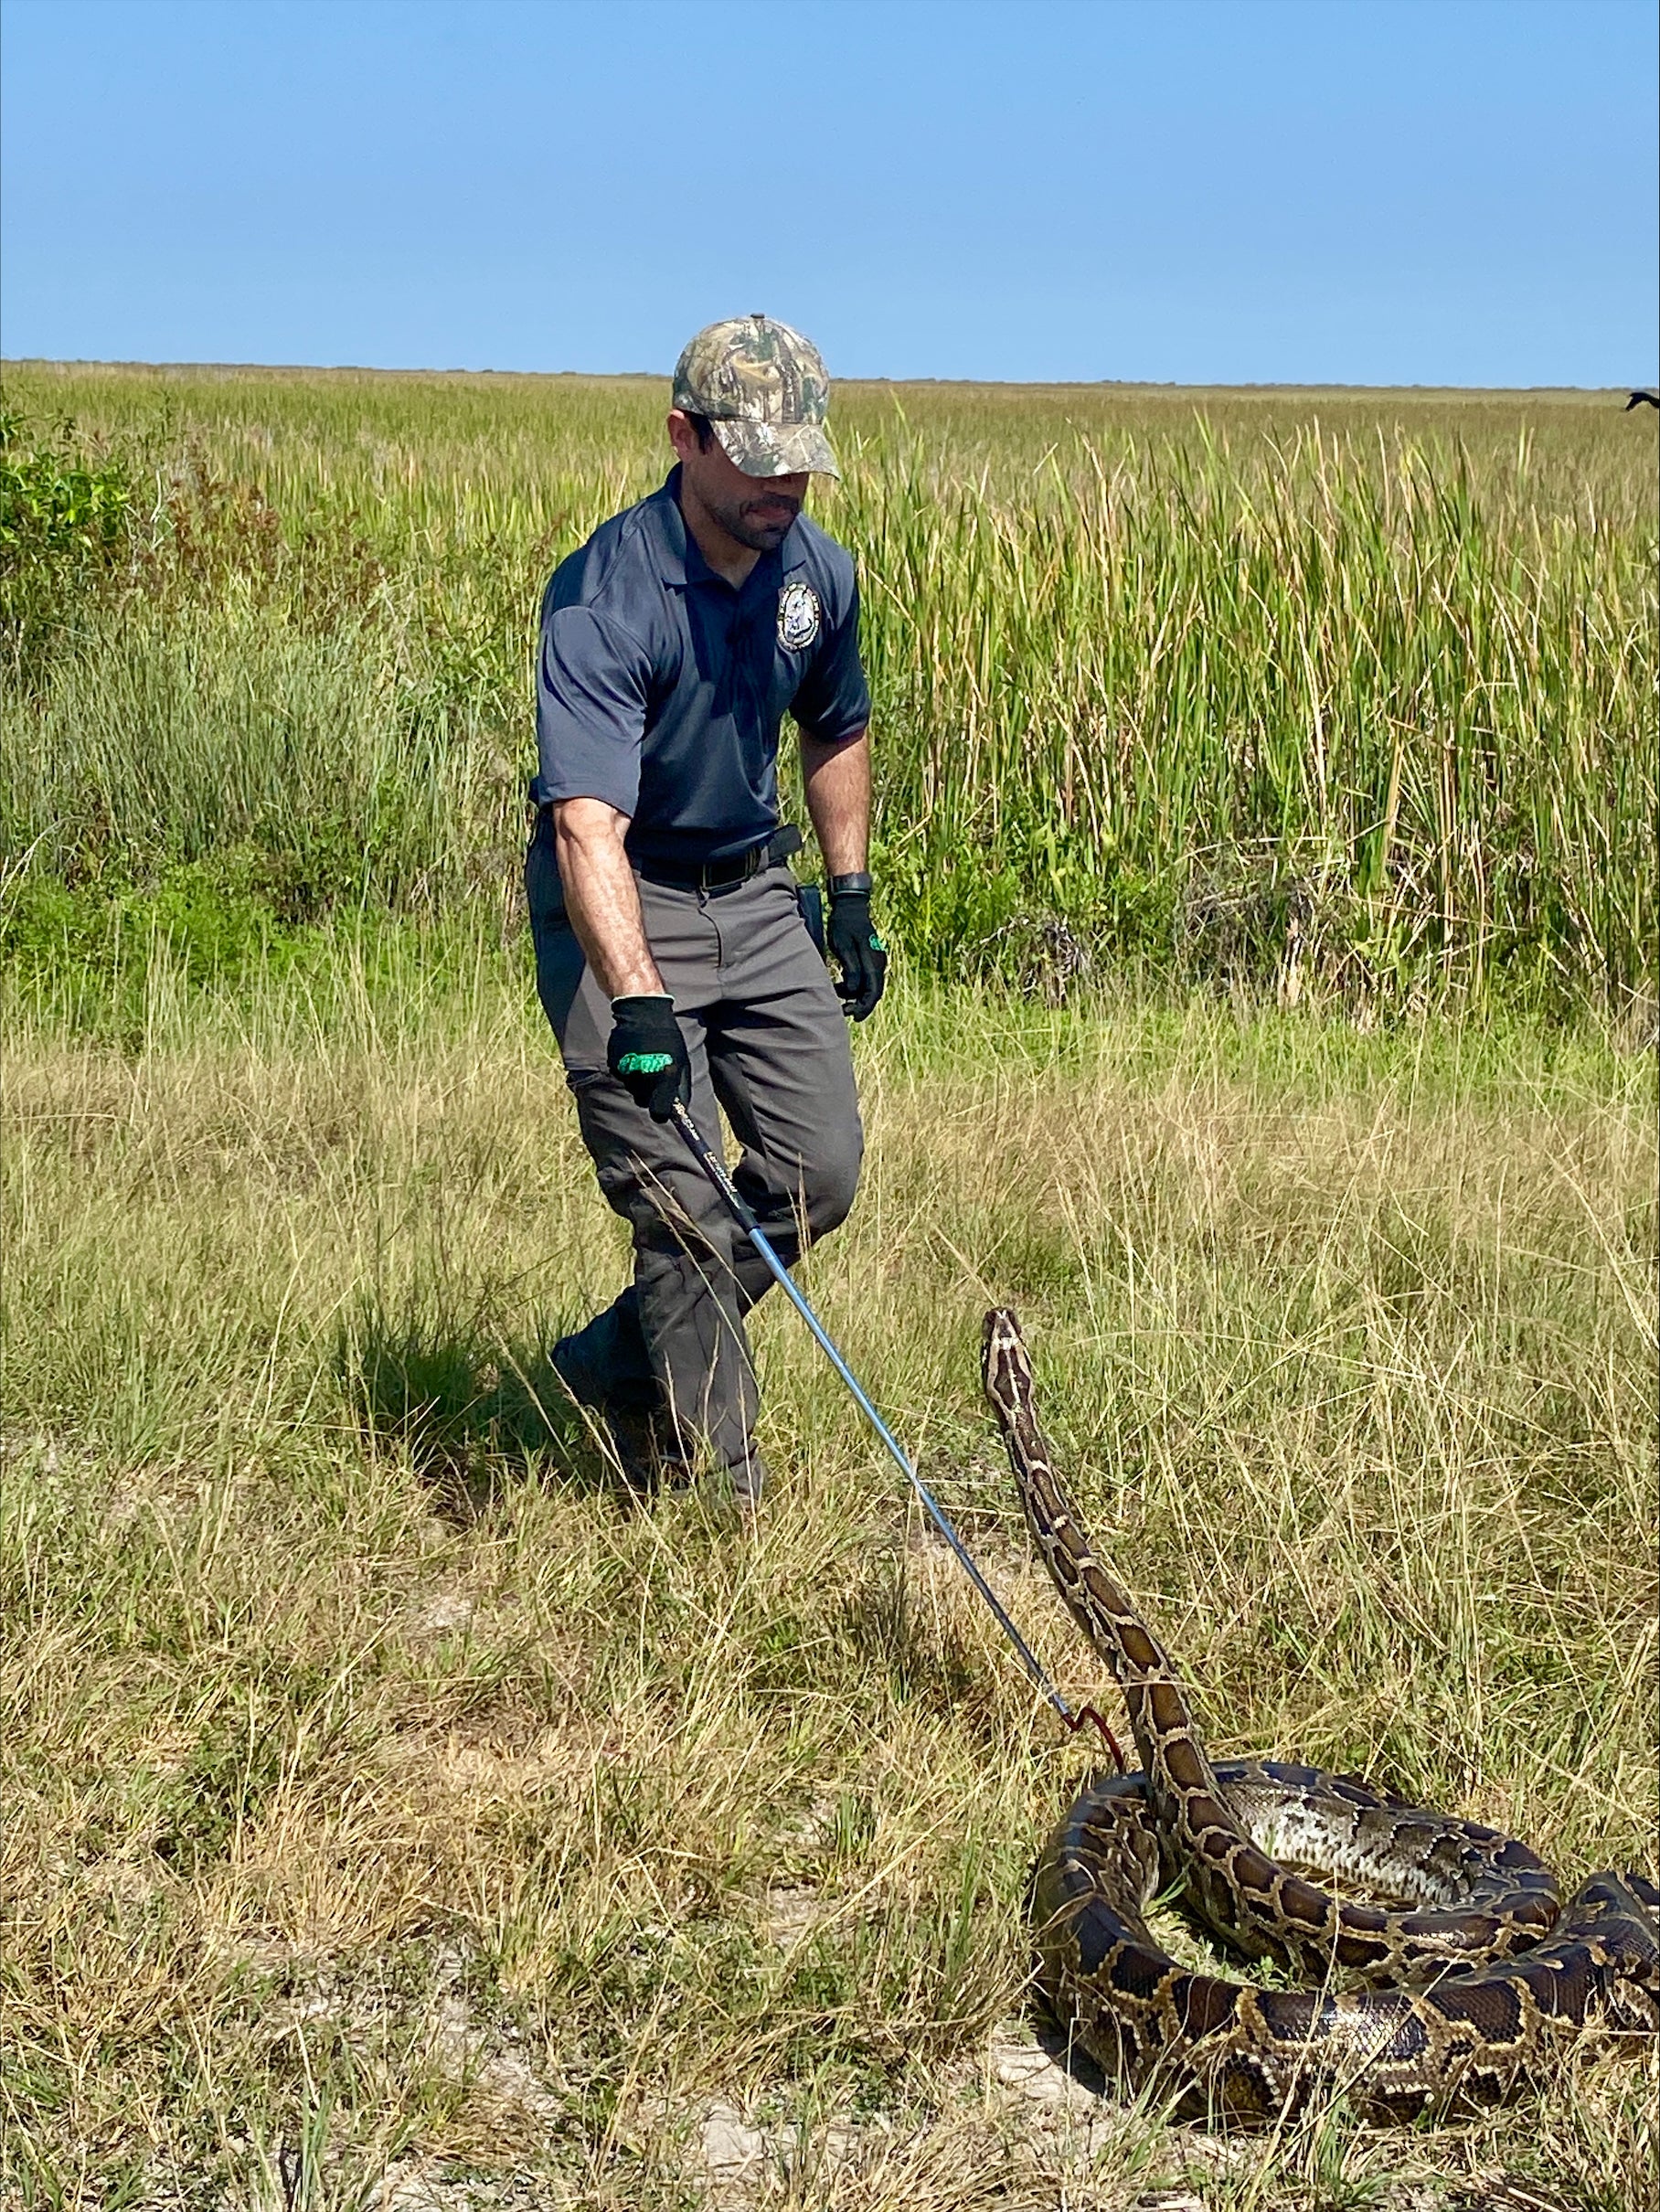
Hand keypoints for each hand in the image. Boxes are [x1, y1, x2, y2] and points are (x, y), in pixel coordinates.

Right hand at [607, 994, 691, 1120]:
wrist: (642, 1012)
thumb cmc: (666, 1038)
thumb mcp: (681, 1060)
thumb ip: (680, 1087)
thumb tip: (679, 1109)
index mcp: (665, 1076)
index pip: (659, 1112)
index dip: (662, 1112)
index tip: (663, 1109)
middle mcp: (644, 1075)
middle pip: (644, 1101)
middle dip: (650, 1094)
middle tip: (654, 1076)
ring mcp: (627, 1070)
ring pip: (633, 1089)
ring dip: (639, 1081)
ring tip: (645, 1060)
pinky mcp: (615, 1064)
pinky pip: (622, 1077)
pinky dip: (628, 1071)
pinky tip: (634, 1054)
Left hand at [827, 889, 887, 1021]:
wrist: (850, 906)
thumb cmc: (843, 925)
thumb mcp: (843, 946)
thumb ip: (851, 969)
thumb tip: (854, 990)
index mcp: (873, 961)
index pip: (873, 992)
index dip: (864, 1007)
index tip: (853, 1017)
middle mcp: (878, 962)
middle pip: (873, 991)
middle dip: (860, 1004)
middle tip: (844, 1011)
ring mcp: (876, 959)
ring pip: (868, 985)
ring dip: (855, 993)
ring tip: (837, 992)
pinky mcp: (870, 957)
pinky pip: (865, 977)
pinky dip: (854, 984)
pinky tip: (841, 984)